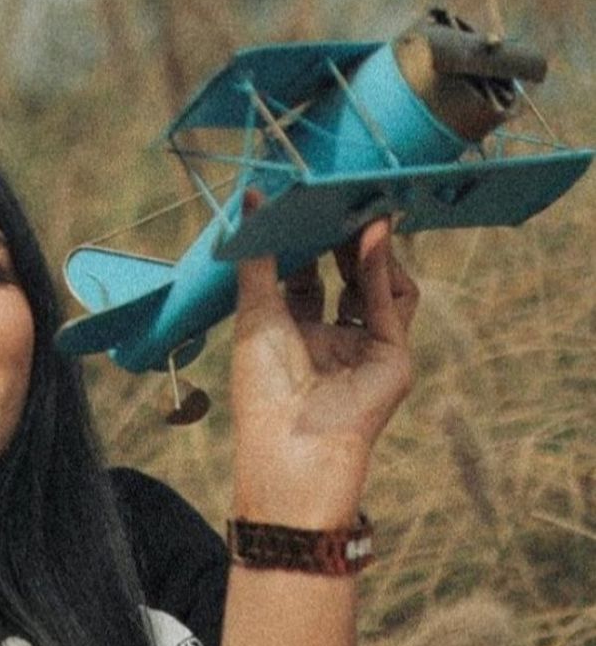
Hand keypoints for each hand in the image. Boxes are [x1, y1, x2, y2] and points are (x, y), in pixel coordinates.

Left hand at [230, 213, 417, 524]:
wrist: (292, 450)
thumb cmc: (262, 390)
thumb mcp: (255, 312)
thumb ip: (259, 257)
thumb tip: (250, 199)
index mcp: (289, 334)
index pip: (303, 276)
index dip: (303, 240)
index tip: (298, 201)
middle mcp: (329, 339)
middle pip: (342, 275)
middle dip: (339, 237)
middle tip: (335, 194)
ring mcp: (364, 348)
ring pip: (376, 283)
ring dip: (366, 246)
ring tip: (353, 206)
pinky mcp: (394, 356)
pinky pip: (395, 301)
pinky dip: (383, 265)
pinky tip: (371, 233)